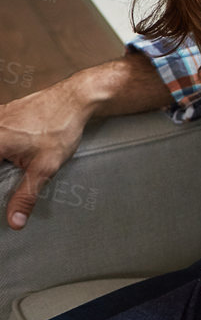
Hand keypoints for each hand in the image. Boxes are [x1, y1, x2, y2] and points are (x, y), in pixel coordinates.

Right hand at [0, 79, 93, 228]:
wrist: (75, 98)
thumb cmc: (61, 128)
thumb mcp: (45, 167)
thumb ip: (26, 195)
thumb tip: (15, 221)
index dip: (0, 185)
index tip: (10, 178)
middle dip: (3, 171)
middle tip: (20, 169)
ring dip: (3, 160)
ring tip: (19, 162)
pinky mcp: (1, 113)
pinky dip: (3, 146)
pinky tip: (16, 153)